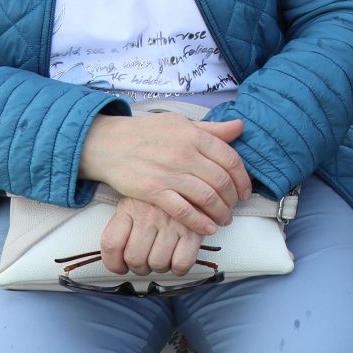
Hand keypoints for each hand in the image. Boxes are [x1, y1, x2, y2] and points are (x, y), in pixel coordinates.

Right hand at [78, 114, 251, 236]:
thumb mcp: (180, 123)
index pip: (231, 159)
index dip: (242, 178)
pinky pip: (184, 211)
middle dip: (233, 199)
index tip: (245, 190)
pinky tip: (208, 228)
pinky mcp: (154, 191)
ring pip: (207, 198)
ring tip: (224, 219)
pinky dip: (200, 222)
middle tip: (235, 207)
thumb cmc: (146, 132)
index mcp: (195, 136)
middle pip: (222, 181)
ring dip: (221, 213)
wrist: (108, 143)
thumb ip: (211, 129)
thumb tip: (239, 127)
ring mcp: (170, 173)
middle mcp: (185, 154)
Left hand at [101, 196, 206, 276]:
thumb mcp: (136, 197)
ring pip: (157, 263)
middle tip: (145, 263)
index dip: (113, 263)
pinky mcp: (193, 230)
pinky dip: (179, 268)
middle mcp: (148, 215)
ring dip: (159, 268)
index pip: (111, 244)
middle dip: (139, 268)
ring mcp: (171, 223)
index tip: (120, 267)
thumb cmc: (162, 190)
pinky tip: (178, 261)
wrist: (195, 172)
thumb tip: (118, 255)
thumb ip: (125, 221)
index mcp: (130, 207)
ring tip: (163, 259)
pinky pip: (181, 262)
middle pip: (134, 258)